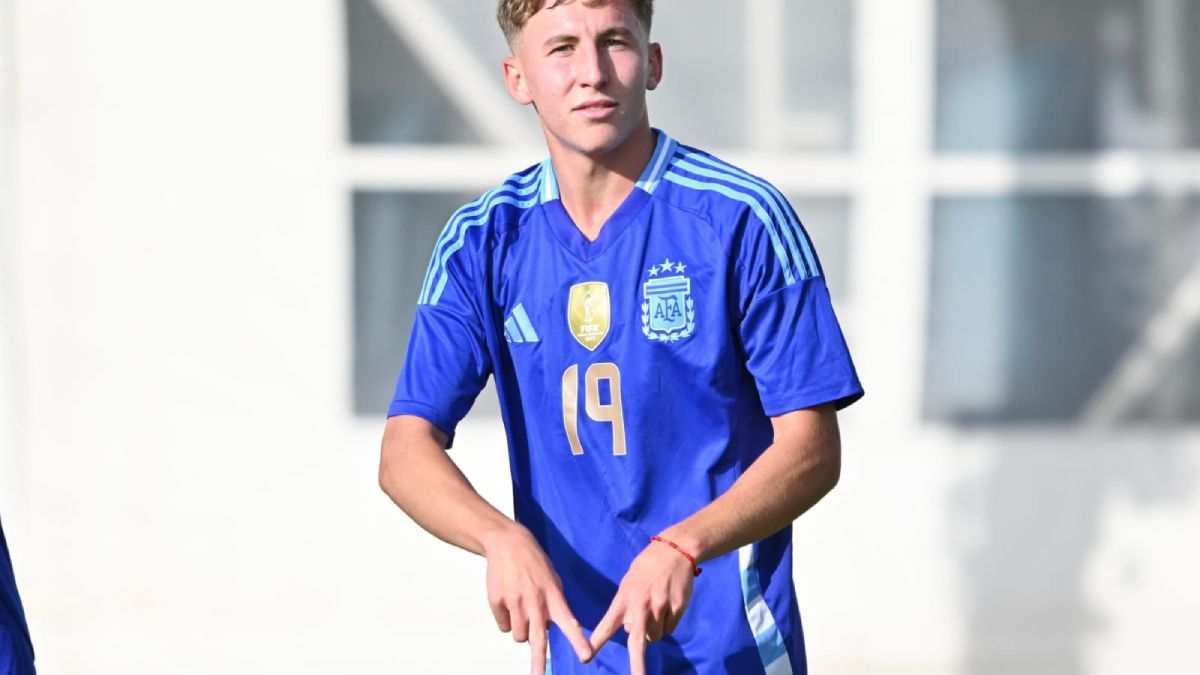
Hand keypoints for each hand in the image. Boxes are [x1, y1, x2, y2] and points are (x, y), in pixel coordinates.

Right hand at [482, 523, 593, 673]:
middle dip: (538, 663)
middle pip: (537, 639)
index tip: (585, 656)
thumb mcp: (552, 580)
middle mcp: (534, 601)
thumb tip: (545, 631)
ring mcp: (514, 602)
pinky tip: (508, 600)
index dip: (577, 640)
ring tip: (521, 608)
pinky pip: (503, 626)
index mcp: (553, 596)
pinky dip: (506, 620)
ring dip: (521, 630)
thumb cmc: (534, 564)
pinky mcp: (497, 602)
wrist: (507, 543)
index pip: (569, 622)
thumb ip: (553, 606)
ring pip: (519, 636)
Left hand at [588, 538, 695, 674]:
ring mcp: (660, 608)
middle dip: (637, 665)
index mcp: (624, 598)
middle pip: (637, 641)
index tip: (586, 657)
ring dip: (653, 631)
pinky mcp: (676, 608)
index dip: (597, 642)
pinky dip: (667, 623)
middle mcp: (641, 605)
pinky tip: (667, 605)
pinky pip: (669, 628)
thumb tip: (632, 631)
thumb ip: (627, 606)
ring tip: (655, 609)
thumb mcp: (629, 583)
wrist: (674, 550)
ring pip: (655, 636)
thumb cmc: (647, 567)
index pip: (608, 624)